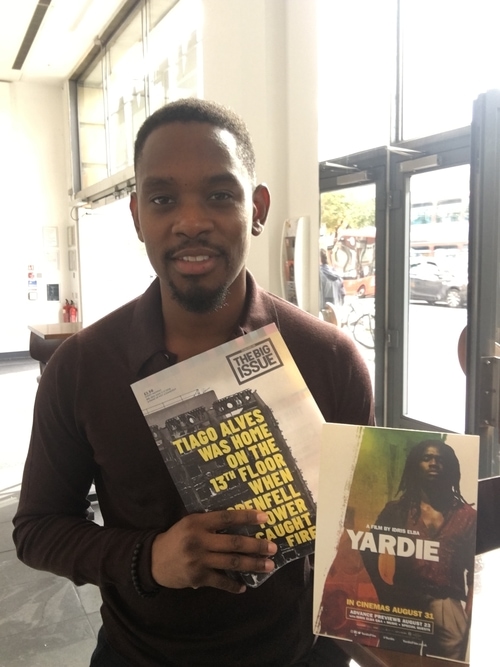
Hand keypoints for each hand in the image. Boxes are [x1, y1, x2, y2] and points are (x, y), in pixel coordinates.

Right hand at [151, 510, 276, 593]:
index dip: (246, 517)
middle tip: (273, 547)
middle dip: (256, 545)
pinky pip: (221, 581)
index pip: (227, 518)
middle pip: (233, 543)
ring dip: (252, 564)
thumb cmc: (177, 537)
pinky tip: (244, 586)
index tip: (265, 518)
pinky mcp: (197, 577)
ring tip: (268, 566)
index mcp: (198, 522)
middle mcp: (199, 540)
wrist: (154, 560)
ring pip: (231, 562)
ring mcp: (199, 560)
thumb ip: (210, 523)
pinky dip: (234, 585)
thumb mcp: (190, 523)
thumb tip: (240, 523)